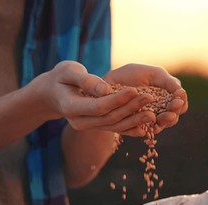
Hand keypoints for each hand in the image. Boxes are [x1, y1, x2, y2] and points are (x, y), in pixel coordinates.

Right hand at [28, 61, 155, 135]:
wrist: (54, 93)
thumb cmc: (61, 77)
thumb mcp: (68, 72)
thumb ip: (86, 80)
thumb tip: (106, 89)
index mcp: (71, 108)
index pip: (98, 107)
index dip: (117, 100)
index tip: (134, 89)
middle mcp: (79, 122)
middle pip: (109, 118)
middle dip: (130, 108)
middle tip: (150, 98)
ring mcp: (88, 127)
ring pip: (114, 126)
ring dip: (135, 121)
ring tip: (154, 113)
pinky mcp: (96, 127)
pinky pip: (115, 130)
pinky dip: (130, 129)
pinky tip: (147, 127)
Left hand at [103, 63, 187, 133]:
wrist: (105, 84)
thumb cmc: (130, 75)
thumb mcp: (152, 73)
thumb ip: (167, 81)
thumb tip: (181, 92)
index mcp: (167, 97)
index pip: (180, 103)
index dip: (181, 101)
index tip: (178, 97)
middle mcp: (159, 111)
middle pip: (173, 117)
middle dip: (174, 113)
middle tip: (172, 108)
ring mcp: (147, 120)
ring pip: (161, 125)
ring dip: (164, 122)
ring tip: (162, 117)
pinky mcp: (135, 127)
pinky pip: (144, 131)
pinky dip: (148, 129)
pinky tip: (150, 127)